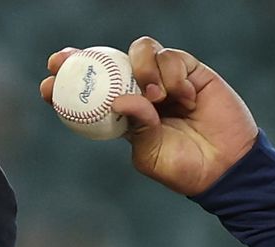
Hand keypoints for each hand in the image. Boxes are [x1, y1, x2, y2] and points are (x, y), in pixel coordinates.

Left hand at [40, 37, 259, 197]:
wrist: (227, 166)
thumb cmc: (185, 168)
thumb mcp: (151, 155)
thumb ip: (136, 128)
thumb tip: (120, 99)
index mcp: (124, 115)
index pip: (92, 93)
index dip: (69, 84)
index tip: (48, 84)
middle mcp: (141, 93)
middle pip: (108, 63)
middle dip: (83, 58)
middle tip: (67, 60)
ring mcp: (164, 79)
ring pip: (141, 51)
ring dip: (143, 69)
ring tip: (156, 97)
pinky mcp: (190, 71)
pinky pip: (172, 56)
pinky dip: (173, 74)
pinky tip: (184, 97)